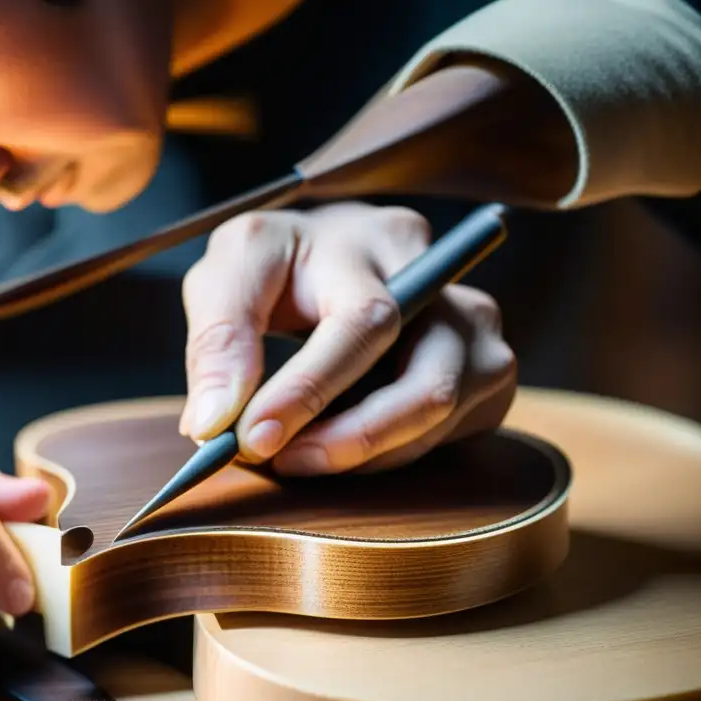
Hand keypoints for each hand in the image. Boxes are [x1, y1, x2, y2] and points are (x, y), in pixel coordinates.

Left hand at [179, 202, 516, 474]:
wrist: (332, 257)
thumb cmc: (281, 266)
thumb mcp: (231, 275)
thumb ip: (219, 339)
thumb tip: (215, 422)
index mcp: (378, 239)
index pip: (364, 323)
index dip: (310, 390)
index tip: (254, 438)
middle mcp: (444, 278)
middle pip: (428, 384)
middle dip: (350, 440)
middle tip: (280, 461)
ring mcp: (475, 324)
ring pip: (442, 417)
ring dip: (365, 455)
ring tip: (297, 454)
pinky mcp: (486, 369)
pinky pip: (451, 433)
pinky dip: (390, 453)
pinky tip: (343, 442)